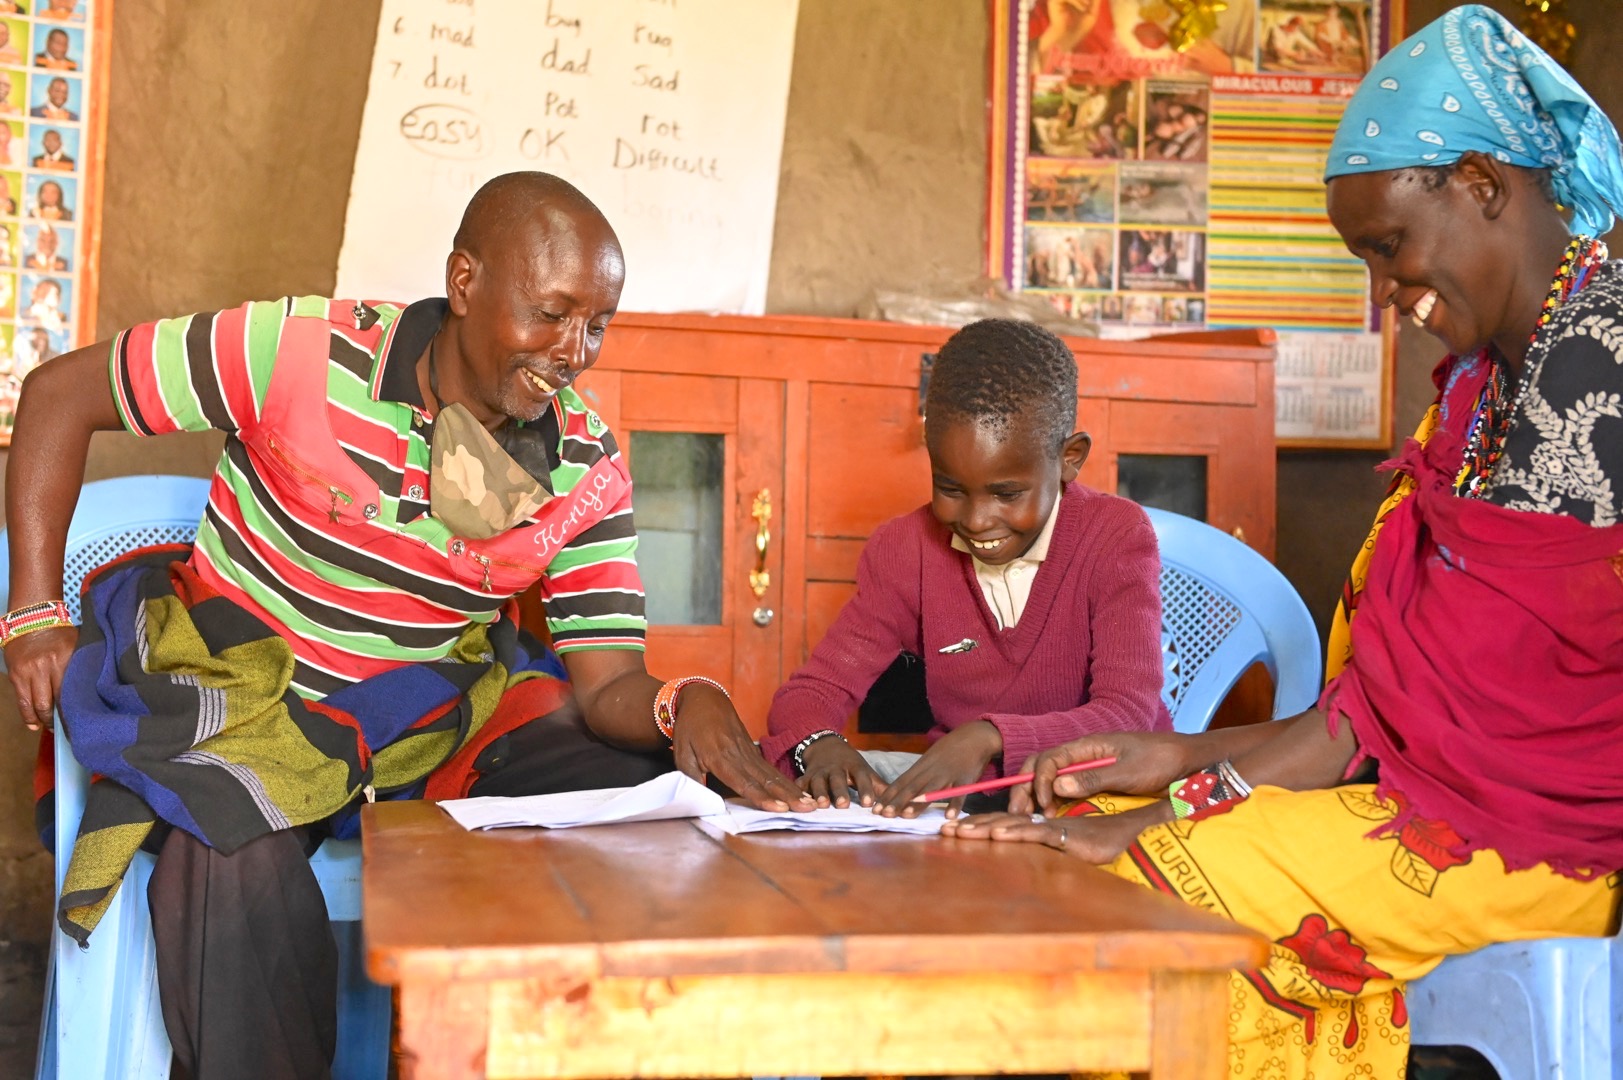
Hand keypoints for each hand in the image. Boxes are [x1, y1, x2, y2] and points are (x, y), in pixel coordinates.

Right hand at [4, 625, 73, 731]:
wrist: (31, 618)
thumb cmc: (59, 633)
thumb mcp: (75, 646)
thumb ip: (80, 666)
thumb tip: (92, 689)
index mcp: (64, 660)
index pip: (69, 693)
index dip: (73, 712)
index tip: (80, 724)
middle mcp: (44, 667)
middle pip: (51, 702)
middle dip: (57, 720)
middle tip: (66, 730)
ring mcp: (28, 672)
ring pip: (34, 705)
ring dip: (41, 720)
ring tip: (49, 729)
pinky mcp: (15, 675)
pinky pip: (21, 700)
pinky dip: (27, 715)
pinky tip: (33, 725)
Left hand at [671, 683, 812, 812]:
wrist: (703, 699)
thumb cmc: (690, 728)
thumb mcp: (683, 754)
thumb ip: (691, 778)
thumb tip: (700, 803)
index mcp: (721, 757)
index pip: (744, 782)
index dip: (762, 797)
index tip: (779, 808)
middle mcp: (740, 755)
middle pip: (767, 780)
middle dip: (788, 796)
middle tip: (809, 808)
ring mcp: (749, 751)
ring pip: (773, 775)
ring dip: (792, 790)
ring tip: (810, 803)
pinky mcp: (752, 750)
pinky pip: (770, 769)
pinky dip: (786, 782)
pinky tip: (797, 792)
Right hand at [797, 736, 884, 808]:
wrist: (826, 747)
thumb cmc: (850, 765)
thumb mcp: (865, 771)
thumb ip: (879, 787)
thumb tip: (899, 803)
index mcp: (854, 767)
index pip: (861, 777)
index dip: (865, 789)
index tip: (869, 804)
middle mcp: (836, 769)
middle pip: (838, 779)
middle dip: (840, 791)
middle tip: (843, 805)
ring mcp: (819, 772)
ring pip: (818, 782)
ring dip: (819, 793)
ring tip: (822, 805)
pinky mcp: (805, 777)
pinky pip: (800, 784)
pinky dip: (799, 792)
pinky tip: (799, 802)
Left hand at [873, 720, 1001, 818]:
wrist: (975, 735)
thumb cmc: (951, 749)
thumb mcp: (931, 758)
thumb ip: (919, 773)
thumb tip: (903, 788)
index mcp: (922, 766)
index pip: (901, 782)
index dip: (888, 796)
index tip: (875, 808)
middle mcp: (932, 770)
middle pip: (912, 787)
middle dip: (897, 802)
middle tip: (883, 814)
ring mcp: (949, 775)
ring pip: (932, 790)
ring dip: (919, 803)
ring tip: (906, 815)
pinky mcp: (965, 779)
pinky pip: (960, 793)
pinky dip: (955, 804)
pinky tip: (949, 816)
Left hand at [941, 803, 1163, 863]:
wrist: (1129, 835)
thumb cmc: (1100, 843)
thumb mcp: (1068, 849)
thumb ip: (1049, 848)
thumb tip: (1047, 852)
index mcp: (1038, 828)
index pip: (1002, 824)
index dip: (978, 826)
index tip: (953, 831)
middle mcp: (1040, 826)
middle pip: (999, 823)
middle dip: (970, 828)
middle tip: (943, 831)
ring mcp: (1050, 829)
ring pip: (1010, 826)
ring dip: (983, 829)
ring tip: (959, 833)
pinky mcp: (1063, 836)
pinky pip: (1034, 833)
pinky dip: (1014, 832)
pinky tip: (996, 834)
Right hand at [1010, 731, 1191, 816]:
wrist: (1184, 760)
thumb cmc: (1159, 761)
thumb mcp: (1128, 772)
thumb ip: (1093, 778)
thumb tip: (1057, 786)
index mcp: (1087, 745)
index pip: (1050, 759)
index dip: (1040, 781)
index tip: (1043, 805)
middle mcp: (1082, 754)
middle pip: (1042, 766)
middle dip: (1025, 787)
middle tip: (1017, 813)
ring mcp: (1087, 767)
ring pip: (1050, 777)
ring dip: (1035, 795)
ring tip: (1027, 818)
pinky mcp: (1094, 780)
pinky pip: (1065, 788)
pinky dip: (1051, 801)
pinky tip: (1049, 818)